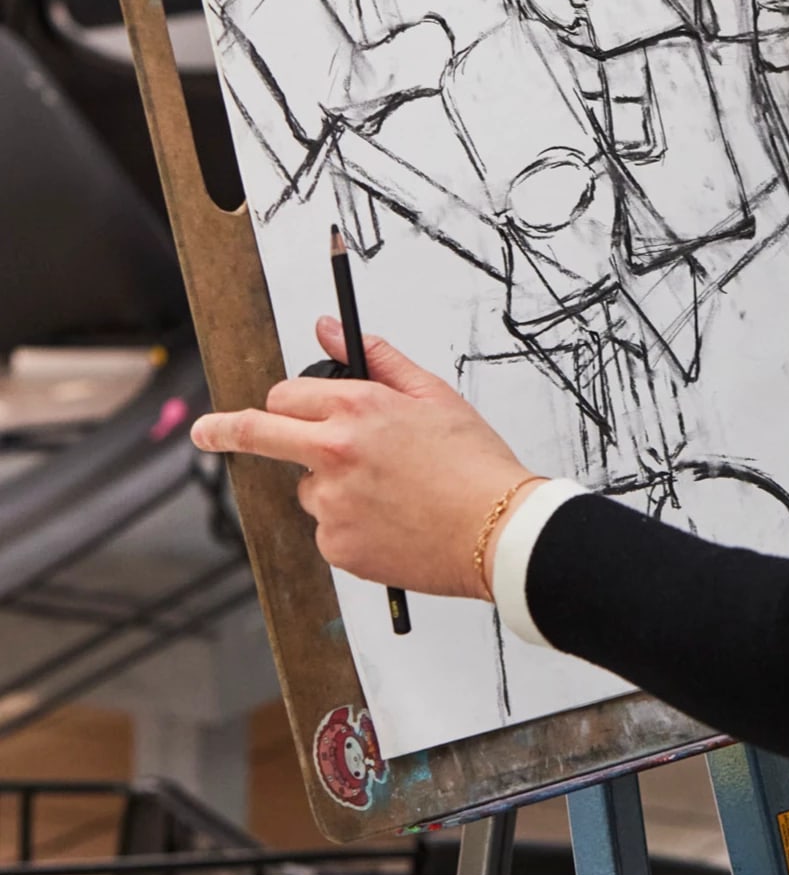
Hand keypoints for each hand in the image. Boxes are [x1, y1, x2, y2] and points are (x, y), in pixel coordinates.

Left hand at [191, 318, 539, 598]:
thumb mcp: (434, 394)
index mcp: (357, 408)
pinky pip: (328, 530)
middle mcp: (334, 453)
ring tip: (390, 493)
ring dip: (330, 487)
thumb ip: (375, 357)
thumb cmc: (475, 465)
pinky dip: (351, 527)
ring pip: (307, 489)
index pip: (286, 395)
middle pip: (257, 433)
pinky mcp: (338, 545)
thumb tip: (329, 328)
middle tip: (202, 433)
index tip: (269, 407)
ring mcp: (332, 503)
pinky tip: (392, 523)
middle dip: (221, 430)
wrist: (499, 532)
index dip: (288, 400)